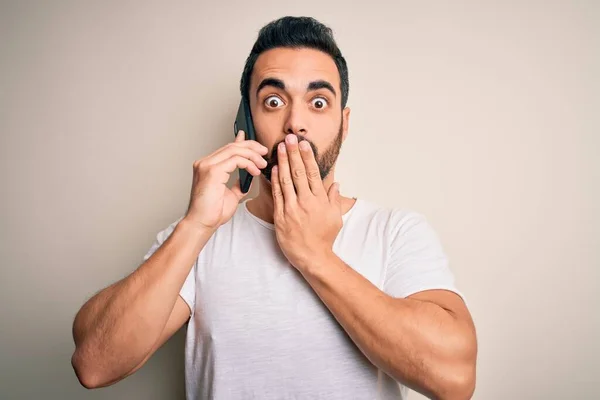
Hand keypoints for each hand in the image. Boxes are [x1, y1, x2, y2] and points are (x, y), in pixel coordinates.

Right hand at [185, 130, 267, 229]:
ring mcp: (207, 165)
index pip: (228, 149)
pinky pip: (235, 160)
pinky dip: (248, 163)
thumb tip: (248, 178)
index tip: (257, 145)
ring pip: (234, 150)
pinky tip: (255, 171)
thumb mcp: (231, 194)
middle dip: (251, 147)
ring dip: (252, 155)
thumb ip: (238, 183)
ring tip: (262, 164)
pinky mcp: (212, 171)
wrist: (203, 223)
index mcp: (208, 166)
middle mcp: (205, 163)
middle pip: (232, 146)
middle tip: (264, 152)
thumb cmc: (213, 212)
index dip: (243, 142)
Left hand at [271, 134, 341, 270]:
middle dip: (293, 153)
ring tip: (279, 148)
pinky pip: (276, 195)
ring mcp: (292, 209)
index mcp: (320, 200)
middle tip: (289, 138)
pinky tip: (273, 169)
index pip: (312, 173)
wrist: (312, 257)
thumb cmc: (324, 238)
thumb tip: (335, 184)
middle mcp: (306, 202)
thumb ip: (334, 199)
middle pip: (298, 173)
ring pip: (286, 181)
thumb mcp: (335, 217)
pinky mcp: (280, 216)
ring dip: (282, 162)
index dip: (307, 157)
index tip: (303, 144)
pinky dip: (274, 180)